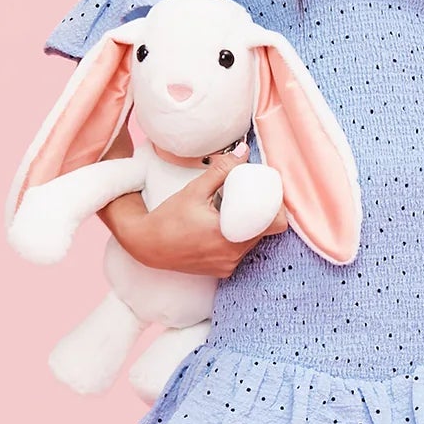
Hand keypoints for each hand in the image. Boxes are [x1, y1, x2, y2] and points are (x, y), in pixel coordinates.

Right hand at [125, 148, 288, 277]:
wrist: (146, 245)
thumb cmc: (168, 218)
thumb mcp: (194, 190)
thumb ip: (221, 171)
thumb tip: (243, 152)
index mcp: (229, 236)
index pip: (274, 225)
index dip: (276, 209)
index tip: (268, 195)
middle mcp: (232, 255)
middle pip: (264, 233)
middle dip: (261, 215)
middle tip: (251, 197)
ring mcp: (228, 265)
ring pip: (252, 243)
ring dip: (249, 227)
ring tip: (235, 210)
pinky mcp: (222, 270)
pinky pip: (239, 252)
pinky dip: (237, 239)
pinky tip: (224, 227)